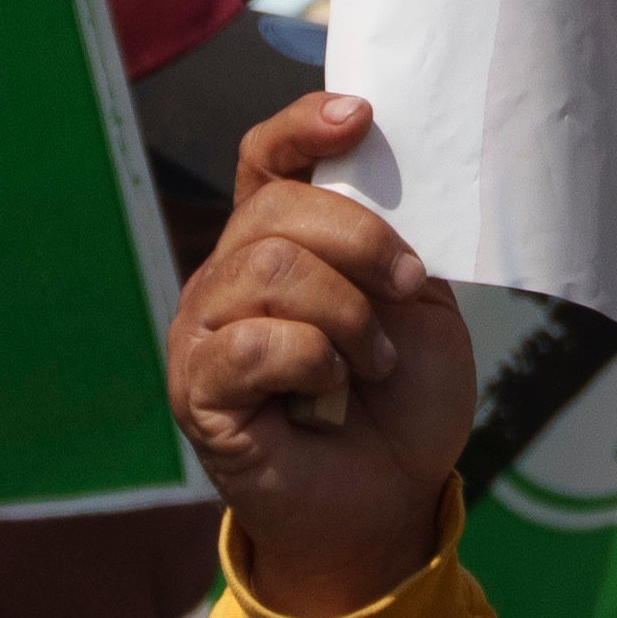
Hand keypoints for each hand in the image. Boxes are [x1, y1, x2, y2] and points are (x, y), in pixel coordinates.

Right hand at [161, 92, 472, 617]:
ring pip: (271, 269)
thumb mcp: (417, 306)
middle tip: (409, 293)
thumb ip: (392, 241)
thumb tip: (375, 176)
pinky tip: (333, 394)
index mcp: (278, 242)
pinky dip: (317, 362)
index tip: (361, 117)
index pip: (266, 157)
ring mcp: (205, 331)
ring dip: (349, 316)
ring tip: (376, 363)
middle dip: (364, 244)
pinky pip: (256, 342)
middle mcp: (228, 275)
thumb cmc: (402, 403)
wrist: (391, 500)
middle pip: (279, 211)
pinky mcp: (199, 388)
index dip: (304, 126)